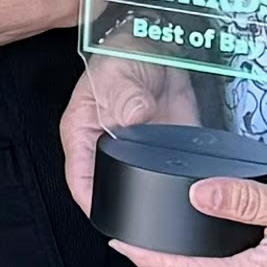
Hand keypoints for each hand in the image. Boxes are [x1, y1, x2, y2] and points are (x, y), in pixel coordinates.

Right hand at [60, 51, 199, 220]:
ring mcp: (135, 151)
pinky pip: (167, 174)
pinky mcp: (162, 149)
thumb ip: (125, 97)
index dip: (91, 202)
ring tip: (165, 207)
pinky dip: (177, 183)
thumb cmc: (125, 54)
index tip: (106, 217)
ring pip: (140, 187)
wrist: (161, 46)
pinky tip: (186, 187)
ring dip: (153, 198)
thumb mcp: (118, 73)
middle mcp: (105, 148)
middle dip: (123, 207)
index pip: (80, 179)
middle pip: (108, 190)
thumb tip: (133, 116)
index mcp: (82, 134)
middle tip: (141, 220)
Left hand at [120, 169, 266, 266]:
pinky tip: (200, 230)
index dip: (152, 259)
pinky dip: (211, 248)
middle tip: (129, 237)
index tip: (121, 245)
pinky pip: (235, 260)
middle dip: (163, 259)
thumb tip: (197, 196)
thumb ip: (242, 200)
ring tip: (156, 235)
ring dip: (186, 255)